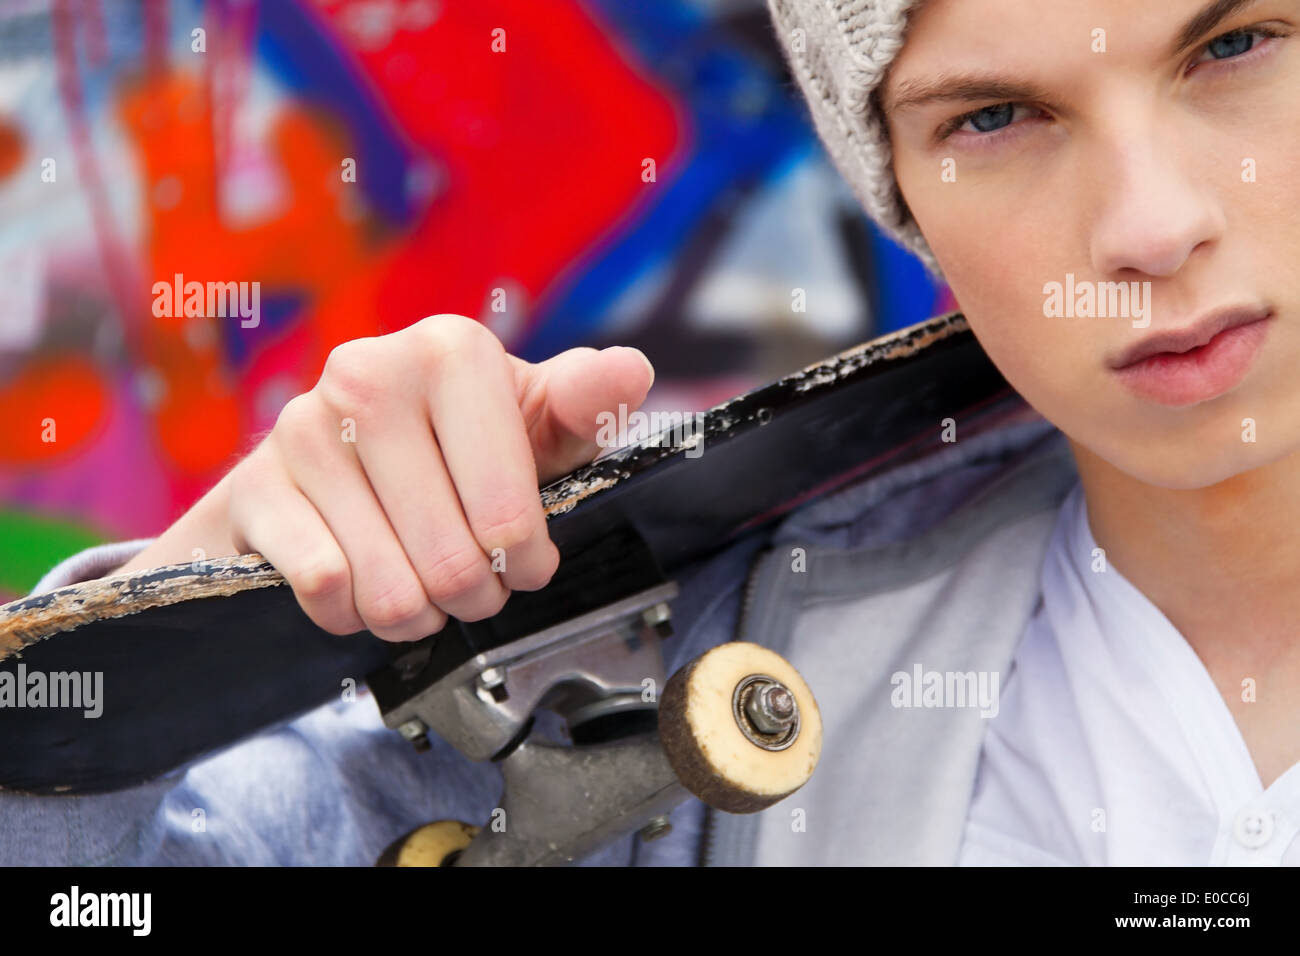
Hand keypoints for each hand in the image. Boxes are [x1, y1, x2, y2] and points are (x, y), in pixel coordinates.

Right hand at [114, 315, 654, 640]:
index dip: (528, 562)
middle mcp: (368, 373)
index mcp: (451, 352)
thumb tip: (631, 372)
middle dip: (475, 597)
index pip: (508, 513)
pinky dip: (351, 613)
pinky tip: (363, 587)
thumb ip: (586, 405)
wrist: (340, 458)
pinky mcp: (254, 485)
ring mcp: (302, 429)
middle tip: (475, 586)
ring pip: (388, 588)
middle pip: (452, 561)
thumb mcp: (535, 424)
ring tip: (424, 589)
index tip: (528, 562)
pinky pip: (323, 588)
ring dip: (416, 614)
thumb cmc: (460, 446)